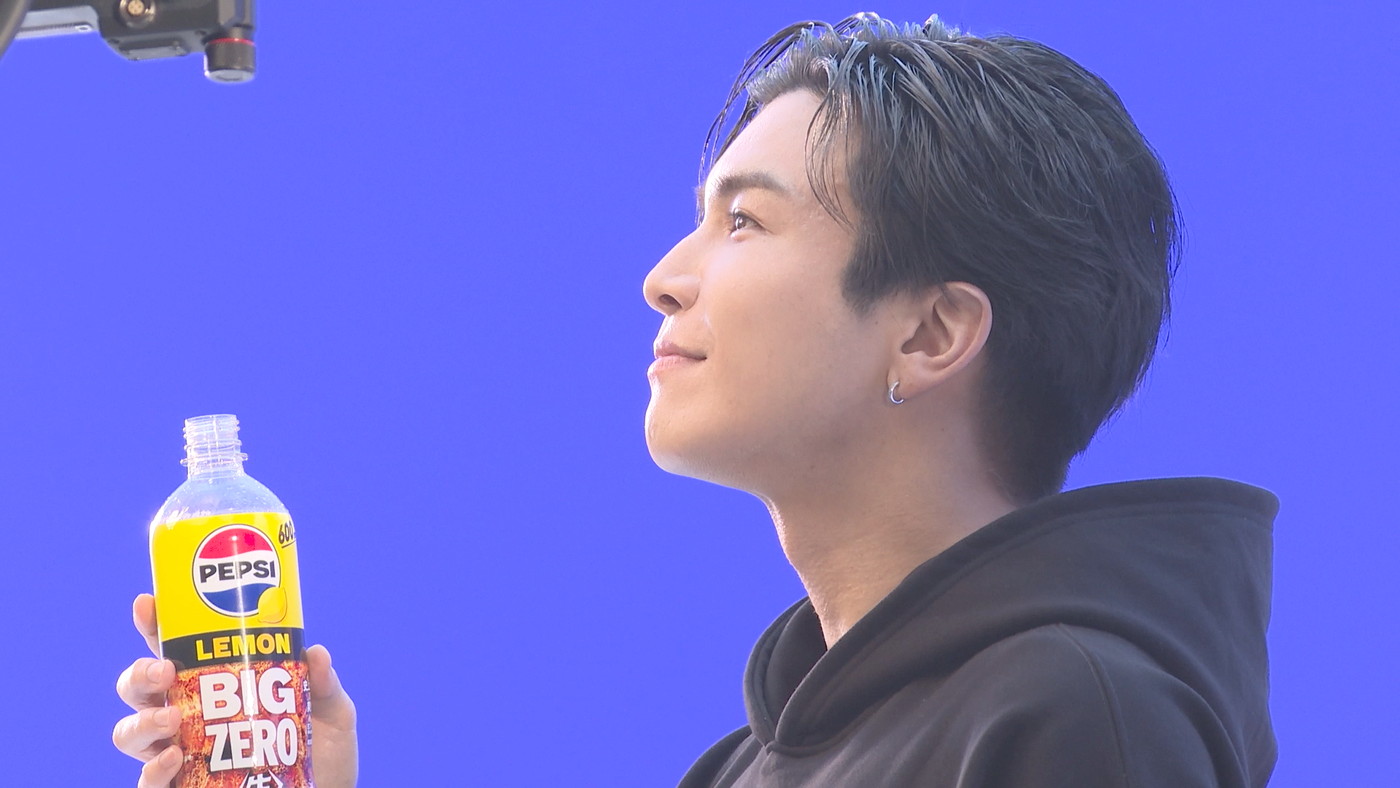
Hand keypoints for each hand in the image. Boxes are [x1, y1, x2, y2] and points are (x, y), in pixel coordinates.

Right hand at [113, 594, 359, 787]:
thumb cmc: (323, 751)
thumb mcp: (331, 711)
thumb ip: (323, 683)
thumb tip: (314, 652)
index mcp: (214, 684)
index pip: (173, 649)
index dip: (154, 625)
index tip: (148, 603)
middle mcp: (187, 716)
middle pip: (138, 688)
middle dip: (140, 674)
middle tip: (166, 670)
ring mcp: (180, 754)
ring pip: (130, 733)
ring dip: (142, 721)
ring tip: (171, 718)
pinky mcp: (182, 787)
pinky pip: (147, 782)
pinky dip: (152, 770)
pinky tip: (174, 757)